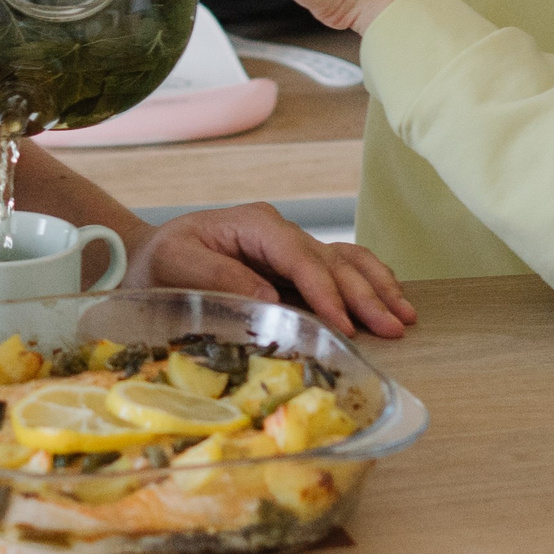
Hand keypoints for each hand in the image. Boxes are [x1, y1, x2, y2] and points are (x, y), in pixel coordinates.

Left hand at [134, 206, 415, 339]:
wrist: (149, 256)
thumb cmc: (160, 262)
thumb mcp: (178, 265)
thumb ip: (222, 276)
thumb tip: (272, 299)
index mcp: (254, 225)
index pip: (300, 258)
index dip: (325, 291)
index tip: (345, 324)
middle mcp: (278, 231)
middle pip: (331, 261)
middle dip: (363, 295)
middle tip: (392, 328)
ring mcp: (290, 245)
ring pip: (345, 261)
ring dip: (376, 287)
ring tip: (404, 316)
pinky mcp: (293, 263)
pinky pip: (339, 266)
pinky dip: (367, 281)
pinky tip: (390, 299)